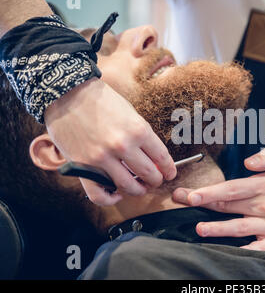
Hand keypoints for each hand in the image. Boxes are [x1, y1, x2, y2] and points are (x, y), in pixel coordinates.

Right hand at [45, 78, 176, 205]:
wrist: (67, 93)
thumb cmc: (101, 100)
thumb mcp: (130, 112)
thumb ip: (142, 135)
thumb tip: (154, 157)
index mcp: (138, 130)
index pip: (162, 157)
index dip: (169, 169)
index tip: (170, 173)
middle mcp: (122, 146)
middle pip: (149, 174)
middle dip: (156, 180)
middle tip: (156, 180)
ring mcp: (102, 158)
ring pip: (128, 187)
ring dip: (138, 190)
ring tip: (139, 188)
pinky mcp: (83, 167)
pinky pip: (99, 194)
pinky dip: (110, 199)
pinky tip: (116, 195)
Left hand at [172, 147, 264, 251]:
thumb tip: (248, 161)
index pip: (232, 188)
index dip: (210, 191)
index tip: (190, 194)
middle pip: (229, 206)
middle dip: (203, 204)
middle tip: (181, 202)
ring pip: (239, 228)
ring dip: (217, 229)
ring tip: (199, 228)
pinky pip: (257, 249)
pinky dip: (242, 250)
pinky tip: (225, 251)